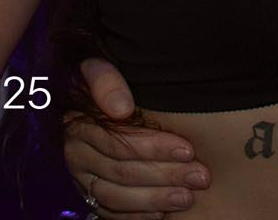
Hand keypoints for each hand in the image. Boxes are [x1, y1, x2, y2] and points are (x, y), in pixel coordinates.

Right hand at [62, 59, 207, 217]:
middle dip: (165, 175)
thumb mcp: (97, 71)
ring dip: (155, 199)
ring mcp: (82, 178)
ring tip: (187, 197)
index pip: (117, 144)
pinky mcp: (89, 195)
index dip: (154, 148)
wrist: (94, 99)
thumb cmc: (105, 84)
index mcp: (79, 126)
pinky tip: (163, 213)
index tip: (188, 149)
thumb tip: (121, 108)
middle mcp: (77, 155)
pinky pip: (111, 212)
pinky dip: (137, 215)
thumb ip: (104, 81)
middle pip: (121, 172)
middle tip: (200, 176)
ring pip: (116, 197)